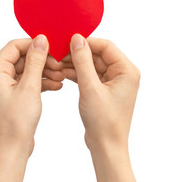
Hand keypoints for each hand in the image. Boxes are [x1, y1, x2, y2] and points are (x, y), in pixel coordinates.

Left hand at [0, 35, 64, 181]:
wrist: (12, 147)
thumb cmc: (15, 121)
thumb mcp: (30, 87)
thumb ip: (36, 61)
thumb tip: (41, 40)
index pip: (15, 46)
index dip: (35, 45)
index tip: (54, 48)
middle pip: (24, 57)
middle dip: (44, 60)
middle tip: (60, 65)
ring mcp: (6, 86)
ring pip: (29, 69)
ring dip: (46, 72)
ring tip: (62, 78)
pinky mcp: (15, 95)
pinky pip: (31, 81)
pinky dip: (44, 82)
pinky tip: (58, 86)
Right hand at [62, 34, 138, 181]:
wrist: (106, 145)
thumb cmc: (104, 121)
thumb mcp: (90, 88)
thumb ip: (83, 61)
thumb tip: (77, 40)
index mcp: (127, 71)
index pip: (106, 46)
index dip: (86, 43)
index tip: (67, 42)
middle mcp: (124, 74)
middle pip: (99, 55)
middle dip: (79, 54)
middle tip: (58, 53)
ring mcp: (115, 83)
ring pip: (93, 65)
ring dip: (77, 64)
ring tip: (57, 64)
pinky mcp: (106, 91)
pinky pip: (92, 76)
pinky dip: (79, 74)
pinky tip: (63, 73)